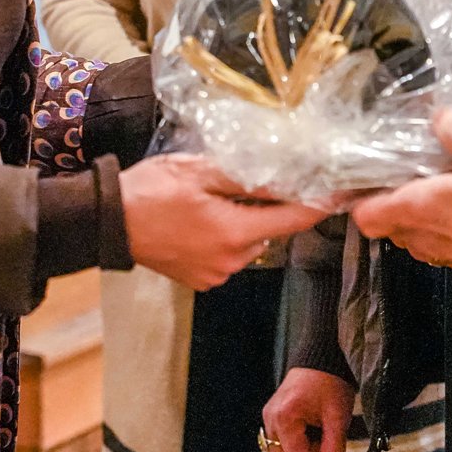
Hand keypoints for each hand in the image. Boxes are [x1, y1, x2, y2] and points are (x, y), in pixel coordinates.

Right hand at [121, 155, 327, 290]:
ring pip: (251, 241)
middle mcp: (232, 261)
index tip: (345, 191)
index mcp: (235, 233)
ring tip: (217, 197)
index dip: (322, 204)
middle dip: (272, 205)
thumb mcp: (200, 171)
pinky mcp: (203, 279)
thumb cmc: (150, 191)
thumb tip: (289, 176)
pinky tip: (204, 218)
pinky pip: (229, 254)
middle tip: (256, 178)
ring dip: (245, 220)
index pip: (295, 219)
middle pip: (272, 229)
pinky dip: (227, 235)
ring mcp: (217, 274)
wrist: (107, 222)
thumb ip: (248, 176)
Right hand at [262, 368, 353, 451]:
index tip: (330, 444)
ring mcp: (268, 418)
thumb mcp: (338, 417)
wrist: (322, 359)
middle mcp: (271, 419)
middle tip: (324, 448)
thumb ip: (333, 449)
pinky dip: (294, 446)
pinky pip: (279, 444)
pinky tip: (309, 432)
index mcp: (285, 417)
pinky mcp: (271, 418)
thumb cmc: (331, 384)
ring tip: (317, 437)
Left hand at [352, 110, 451, 275]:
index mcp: (417, 209)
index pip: (365, 216)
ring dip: (421, 218)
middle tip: (410, 176)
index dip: (361, 199)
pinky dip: (446, 230)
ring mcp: (446, 255)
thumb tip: (439, 117)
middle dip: (394, 204)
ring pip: (416, 238)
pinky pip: (444, 246)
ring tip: (441, 189)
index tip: (369, 180)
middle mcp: (424, 238)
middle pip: (390, 226)